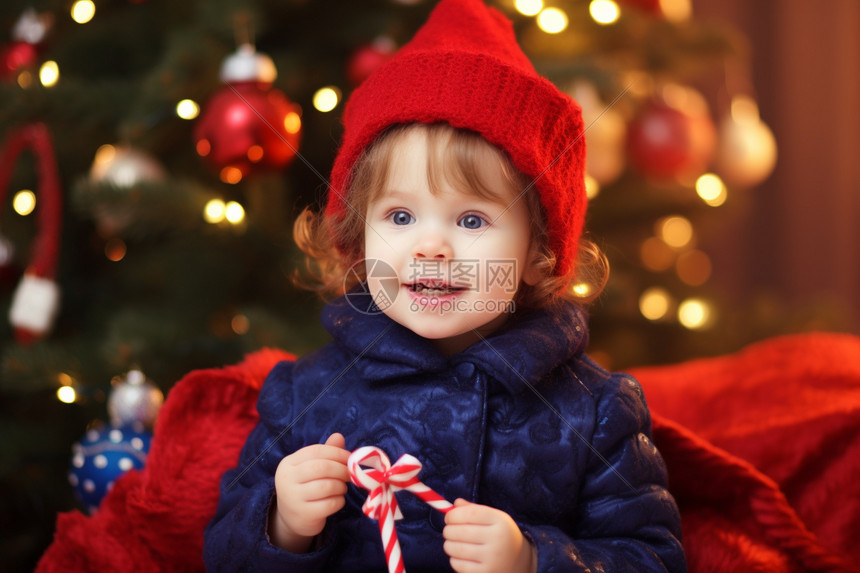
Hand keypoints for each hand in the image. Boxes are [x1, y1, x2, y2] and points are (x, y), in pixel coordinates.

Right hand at [269, 433, 349, 552]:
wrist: (292, 518)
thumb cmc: (305, 486)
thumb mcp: (311, 467)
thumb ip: (325, 452)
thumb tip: (339, 436)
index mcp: (288, 463)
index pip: (316, 451)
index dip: (337, 453)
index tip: (350, 459)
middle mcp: (287, 479)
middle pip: (321, 467)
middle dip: (341, 469)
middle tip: (350, 474)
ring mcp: (293, 498)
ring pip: (326, 486)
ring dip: (341, 486)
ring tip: (342, 487)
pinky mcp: (303, 515)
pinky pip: (329, 504)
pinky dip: (339, 501)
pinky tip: (338, 500)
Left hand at [443, 499, 536, 572]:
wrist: (519, 562)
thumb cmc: (501, 535)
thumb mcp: (494, 519)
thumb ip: (475, 509)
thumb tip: (455, 503)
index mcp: (501, 522)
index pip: (470, 513)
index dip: (454, 514)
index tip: (448, 517)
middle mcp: (498, 539)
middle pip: (460, 531)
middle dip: (448, 530)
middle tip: (448, 531)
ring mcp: (492, 558)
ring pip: (456, 548)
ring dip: (448, 544)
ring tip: (451, 543)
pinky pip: (458, 564)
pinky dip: (454, 559)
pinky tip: (460, 556)